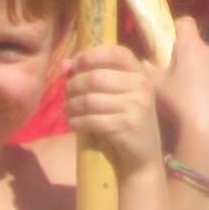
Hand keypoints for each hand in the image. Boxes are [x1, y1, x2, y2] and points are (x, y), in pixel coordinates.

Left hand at [64, 46, 161, 175]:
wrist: (143, 156)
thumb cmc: (126, 120)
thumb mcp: (118, 95)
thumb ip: (95, 76)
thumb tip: (65, 65)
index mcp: (140, 74)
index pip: (116, 53)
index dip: (90, 56)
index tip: (73, 66)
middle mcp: (142, 86)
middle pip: (95, 78)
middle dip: (73, 86)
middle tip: (67, 95)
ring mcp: (137, 106)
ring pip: (90, 100)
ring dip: (71, 106)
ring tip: (68, 110)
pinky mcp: (127, 126)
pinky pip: (92, 120)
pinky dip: (76, 122)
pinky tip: (73, 124)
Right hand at [156, 15, 208, 174]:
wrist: (207, 128)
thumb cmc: (178, 101)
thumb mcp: (154, 84)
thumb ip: (146, 68)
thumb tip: (144, 61)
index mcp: (191, 45)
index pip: (185, 22)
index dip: (174, 27)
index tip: (164, 41)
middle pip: (194, 41)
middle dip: (182, 50)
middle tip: (169, 67)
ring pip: (204, 57)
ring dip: (194, 65)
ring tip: (182, 85)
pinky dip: (203, 78)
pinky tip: (195, 97)